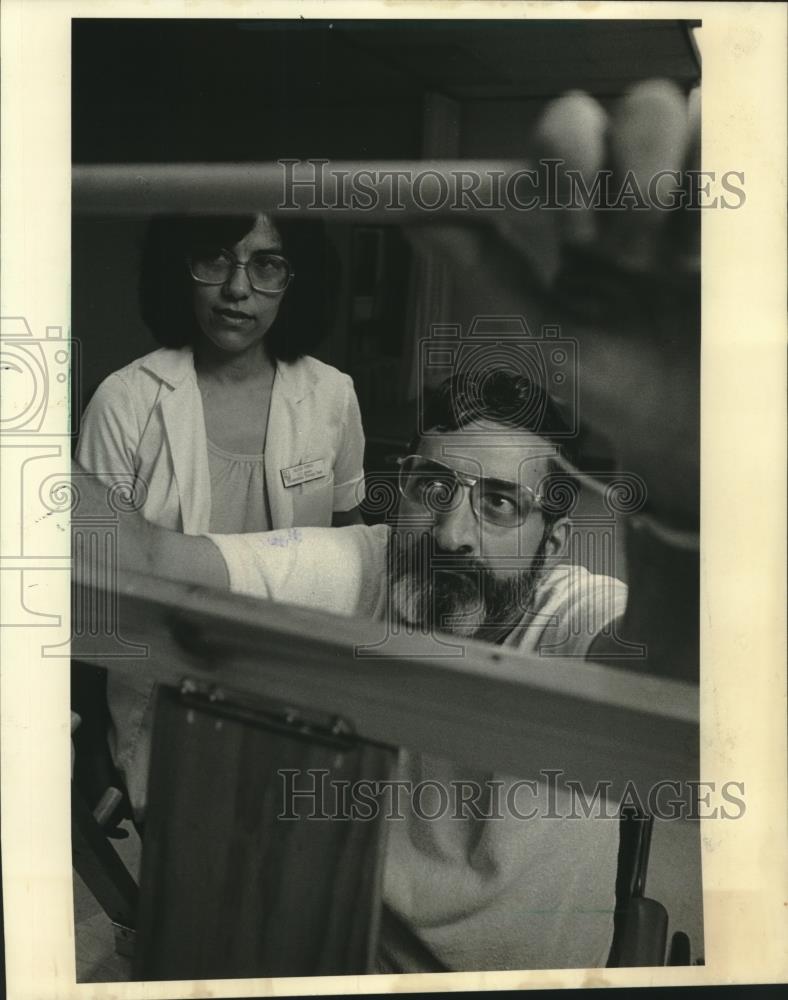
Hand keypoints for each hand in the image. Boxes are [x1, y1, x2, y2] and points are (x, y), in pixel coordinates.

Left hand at [407, 80, 700, 529]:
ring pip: (687, 118)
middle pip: (636, 108)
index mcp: (584, 212)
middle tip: (621, 249)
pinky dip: (715, 194)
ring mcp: (697, 198)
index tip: (570, 225)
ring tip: (665, 261)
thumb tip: (419, 219)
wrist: (684, 427)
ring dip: (667, 180)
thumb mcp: (544, 331)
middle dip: (628, 166)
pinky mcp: (741, 214)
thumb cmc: (612, 382)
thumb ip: (488, 272)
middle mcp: (640, 190)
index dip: (566, 156)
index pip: (569, 135)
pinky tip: (702, 258)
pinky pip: (738, 156)